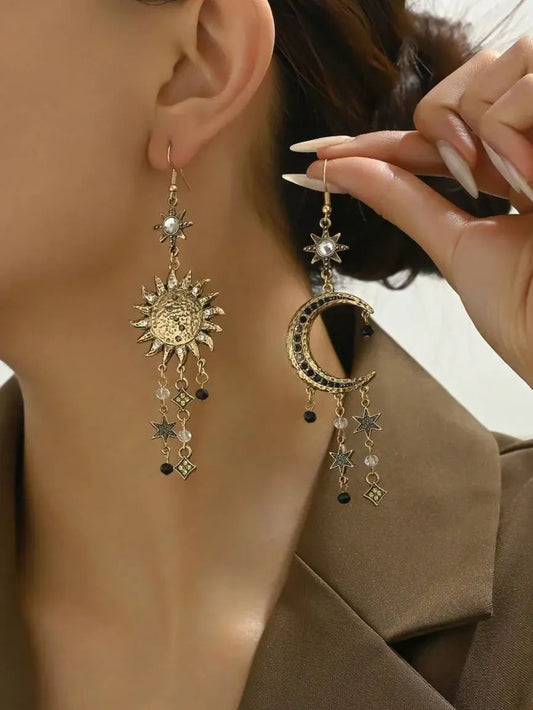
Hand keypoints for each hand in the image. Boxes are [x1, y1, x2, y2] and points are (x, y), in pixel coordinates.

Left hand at [284, 37, 532, 387]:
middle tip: (458, 169)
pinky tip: (525, 176)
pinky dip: (511, 126)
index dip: (375, 143)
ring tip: (510, 180)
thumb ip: (403, 199)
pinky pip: (530, 87)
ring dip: (486, 123)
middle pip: (472, 81)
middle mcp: (532, 145)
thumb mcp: (454, 247)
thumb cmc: (521, 311)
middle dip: (444, 119)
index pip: (432, 139)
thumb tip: (336, 170)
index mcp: (506, 171)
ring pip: (508, 65)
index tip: (313, 154)